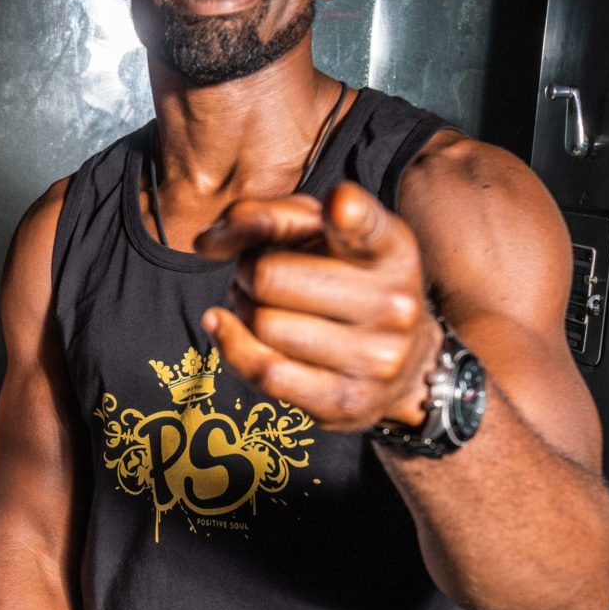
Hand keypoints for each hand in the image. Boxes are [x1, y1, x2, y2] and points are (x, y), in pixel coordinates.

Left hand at [194, 180, 441, 431]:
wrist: (402, 363)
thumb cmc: (343, 279)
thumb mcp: (318, 233)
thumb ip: (264, 217)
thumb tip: (206, 243)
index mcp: (390, 247)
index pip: (364, 225)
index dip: (346, 213)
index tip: (337, 208)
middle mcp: (394, 302)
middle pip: (270, 275)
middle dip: (247, 271)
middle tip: (257, 275)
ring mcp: (376, 357)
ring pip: (263, 325)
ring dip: (243, 310)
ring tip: (260, 306)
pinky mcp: (347, 401)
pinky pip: (266, 373)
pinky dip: (232, 347)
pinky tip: (225, 328)